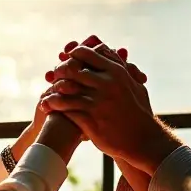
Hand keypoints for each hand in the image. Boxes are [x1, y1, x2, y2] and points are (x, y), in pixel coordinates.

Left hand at [40, 40, 177, 173]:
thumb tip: (114, 50)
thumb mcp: (135, 84)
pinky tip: (48, 106)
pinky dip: (54, 105)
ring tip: (47, 94)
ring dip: (53, 90)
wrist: (143, 140)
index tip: (66, 59)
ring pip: (66, 89)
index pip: (86, 54)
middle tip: (53, 76)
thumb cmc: (139, 111)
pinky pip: (66, 108)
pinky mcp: (91, 120)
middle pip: (72, 69)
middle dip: (59, 71)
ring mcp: (98, 102)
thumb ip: (122, 67)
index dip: (72, 55)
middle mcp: (107, 84)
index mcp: (116, 72)